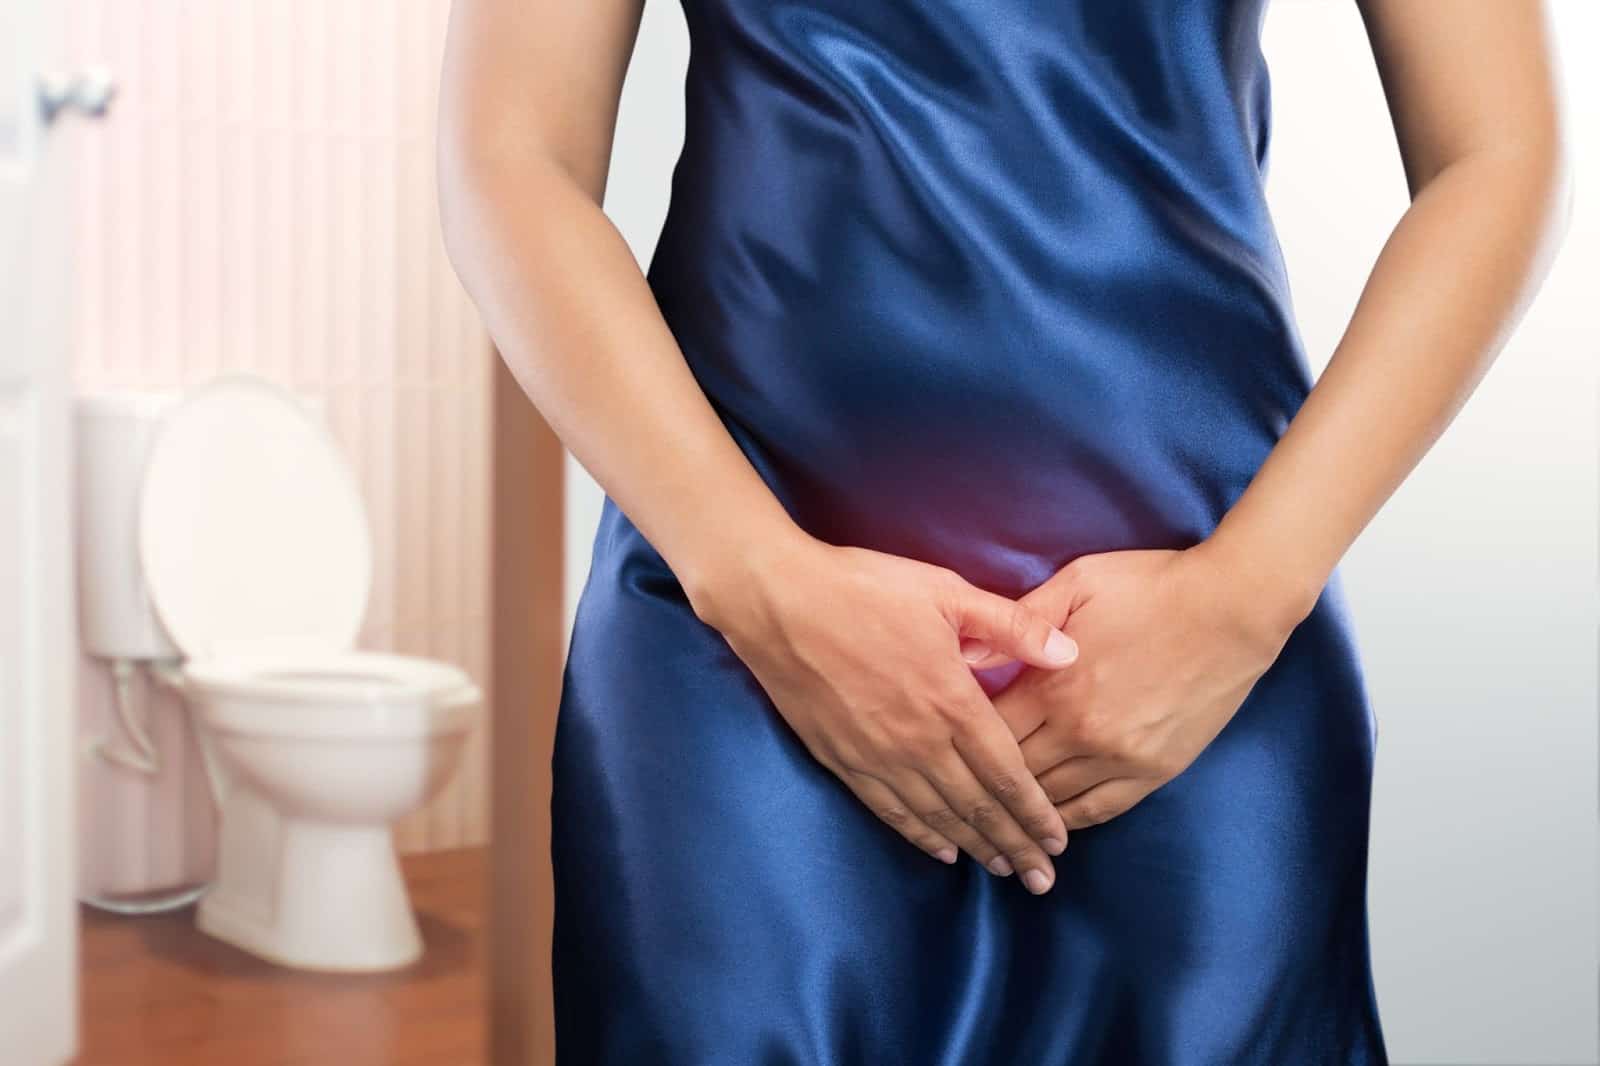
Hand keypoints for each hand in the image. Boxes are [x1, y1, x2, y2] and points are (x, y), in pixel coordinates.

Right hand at [690, 534, 1080, 892]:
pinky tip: (941, 850)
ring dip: (974, 847)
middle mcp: (918, 740)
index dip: (1035, 812)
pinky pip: (889, 811)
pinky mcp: (841, 759)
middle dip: (1014, 845)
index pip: (1007, 773)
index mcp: (951, 700)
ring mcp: (877, 756)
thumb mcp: (947, 592)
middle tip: (1042, 879)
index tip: (1059, 841)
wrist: (777, 601)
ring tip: (1002, 871)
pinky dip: (920, 835)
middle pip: (977, 807)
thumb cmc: (864, 588)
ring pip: (937, 817)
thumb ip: (1012, 626)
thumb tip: (1071, 653)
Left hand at [983, 543, 1309, 831]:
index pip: (986, 730)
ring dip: (1019, 810)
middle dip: (982, 781)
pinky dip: (1066, 820)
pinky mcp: (1154, 772)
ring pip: (1050, 799)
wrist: (1233, 608)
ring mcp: (1119, 757)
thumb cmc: (1152, 586)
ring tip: (991, 819)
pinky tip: (1046, 825)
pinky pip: (1098, 810)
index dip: (961, 739)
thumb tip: (967, 654)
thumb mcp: (1077, 584)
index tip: (944, 743)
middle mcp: (1080, 731)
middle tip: (957, 792)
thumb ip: (1020, 620)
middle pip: (1011, 772)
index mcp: (1054, 684)